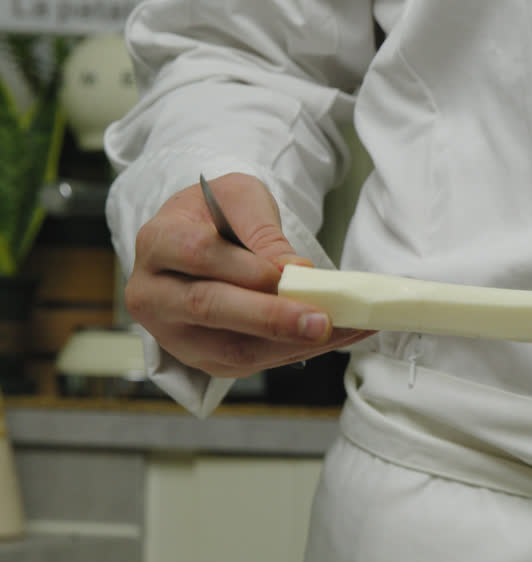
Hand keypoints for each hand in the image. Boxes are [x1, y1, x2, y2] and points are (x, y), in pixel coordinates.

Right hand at [124, 172, 373, 376]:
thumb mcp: (238, 198)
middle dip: (271, 318)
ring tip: (346, 329)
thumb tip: (293, 271)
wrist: (197, 241)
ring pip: (233, 349)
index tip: (293, 271)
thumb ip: (261, 229)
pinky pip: (256, 362)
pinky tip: (341, 335)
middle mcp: (154, 295)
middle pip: (208, 309)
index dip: (245, 266)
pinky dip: (302, 350)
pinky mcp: (206, 360)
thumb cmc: (217, 215)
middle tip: (321, 320)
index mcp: (157, 242)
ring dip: (295, 343)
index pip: (196, 253)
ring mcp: (176, 335)